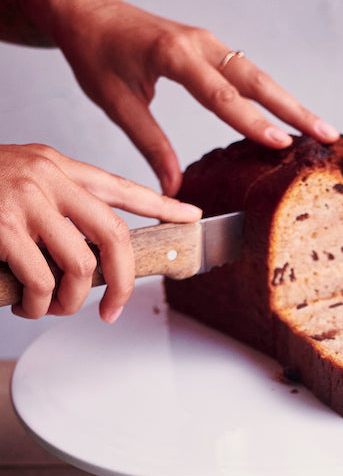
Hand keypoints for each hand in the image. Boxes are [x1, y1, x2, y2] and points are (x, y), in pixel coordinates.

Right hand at [0, 143, 201, 320]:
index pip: (120, 186)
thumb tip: (89, 259)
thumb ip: (54, 209)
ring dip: (68, 302)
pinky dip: (37, 305)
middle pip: (114, 235)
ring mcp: (25, 199)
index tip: (190, 218)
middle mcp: (46, 176)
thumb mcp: (17, 186)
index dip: (159, 206)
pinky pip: (41, 281)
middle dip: (123, 282)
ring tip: (48, 308)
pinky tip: (24, 305)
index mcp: (55, 165)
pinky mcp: (2, 226)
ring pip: (79, 267)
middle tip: (112, 310)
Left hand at [46, 0, 339, 195]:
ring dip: (291, 103)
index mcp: (171, 54)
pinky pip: (248, 73)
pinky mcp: (211, 48)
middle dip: (293, 109)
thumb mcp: (115, 102)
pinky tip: (293, 117)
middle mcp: (198, 44)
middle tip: (326, 135)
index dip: (251, 120)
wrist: (88, 12)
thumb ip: (149, 144)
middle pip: (255, 79)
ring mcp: (208, 43)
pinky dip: (273, 95)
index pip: (219, 93)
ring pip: (258, 75)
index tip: (281, 141)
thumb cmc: (96, 54)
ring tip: (323, 131)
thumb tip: (174, 188)